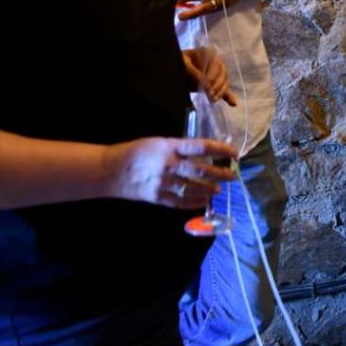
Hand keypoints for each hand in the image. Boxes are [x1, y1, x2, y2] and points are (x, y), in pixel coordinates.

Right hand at [106, 137, 236, 209]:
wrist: (110, 170)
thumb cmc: (136, 151)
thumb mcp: (159, 142)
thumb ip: (179, 148)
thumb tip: (203, 152)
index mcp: (170, 147)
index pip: (202, 147)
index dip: (221, 149)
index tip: (234, 153)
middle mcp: (169, 165)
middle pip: (201, 170)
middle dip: (220, 173)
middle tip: (232, 176)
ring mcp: (163, 183)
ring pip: (193, 188)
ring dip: (209, 189)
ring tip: (218, 189)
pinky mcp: (157, 198)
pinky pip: (180, 202)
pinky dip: (193, 203)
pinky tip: (203, 201)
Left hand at [181, 47, 237, 106]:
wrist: (173, 67)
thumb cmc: (178, 62)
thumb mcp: (183, 64)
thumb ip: (193, 73)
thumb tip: (205, 85)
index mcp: (209, 53)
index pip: (216, 65)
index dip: (212, 76)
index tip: (206, 86)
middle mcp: (217, 62)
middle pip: (222, 74)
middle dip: (216, 85)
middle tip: (209, 94)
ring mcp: (217, 73)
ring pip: (224, 83)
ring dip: (220, 92)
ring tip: (212, 99)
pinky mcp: (216, 83)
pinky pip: (225, 89)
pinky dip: (229, 96)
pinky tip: (233, 103)